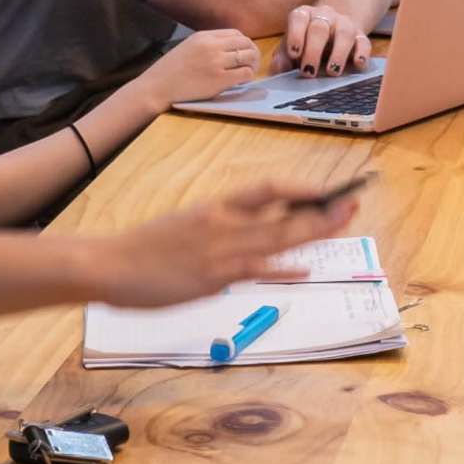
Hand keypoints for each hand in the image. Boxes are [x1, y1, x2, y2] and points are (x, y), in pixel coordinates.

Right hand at [84, 184, 344, 308]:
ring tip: (344, 221)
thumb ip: (218, 229)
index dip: (299, 186)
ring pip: (279, 236)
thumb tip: (247, 236)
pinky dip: (285, 269)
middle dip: (322, 207)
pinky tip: (307, 268)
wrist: (109, 265)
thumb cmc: (143, 249)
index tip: (324, 188)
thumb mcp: (185, 225)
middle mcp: (224, 223)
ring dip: (315, 229)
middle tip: (353, 201)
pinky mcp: (215, 276)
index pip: (267, 187)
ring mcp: (222, 250)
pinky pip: (259, 270)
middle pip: (284, 211)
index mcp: (215, 206)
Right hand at [142, 27, 264, 107]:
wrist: (156, 87)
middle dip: (253, 52)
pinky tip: (242, 81)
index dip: (244, 43)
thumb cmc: (169, 71)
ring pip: (248, 57)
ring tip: (248, 72)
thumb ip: (207, 44)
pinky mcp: (219, 79)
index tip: (244, 52)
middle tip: (252, 63)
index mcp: (203, 36)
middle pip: (245, 43)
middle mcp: (212, 46)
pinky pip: (245, 74)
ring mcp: (216, 62)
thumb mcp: (188, 47)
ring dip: (252, 65)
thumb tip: (229, 48)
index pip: (235, 34)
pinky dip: (248, 77)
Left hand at [280, 0, 374, 74]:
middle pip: (320, 28)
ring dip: (338, 54)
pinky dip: (362, 53)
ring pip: (344, 33)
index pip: (299, 18)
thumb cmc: (305, 41)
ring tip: (332, 72)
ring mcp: (345, 24)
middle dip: (314, 50)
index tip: (294, 54)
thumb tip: (278, 68)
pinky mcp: (361, 36)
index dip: (296, 35)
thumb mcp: (291, 46)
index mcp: (304, 15)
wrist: (332, 29)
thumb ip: (282, 57)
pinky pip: (364, 42)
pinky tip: (358, 64)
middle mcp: (325, 16)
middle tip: (309, 72)